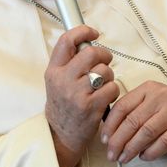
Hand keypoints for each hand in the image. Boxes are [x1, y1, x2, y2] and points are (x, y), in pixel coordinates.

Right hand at [45, 26, 118, 166]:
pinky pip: (112, 88)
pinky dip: (113, 91)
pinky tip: (105, 97)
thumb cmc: (63, 105)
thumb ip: (68, 62)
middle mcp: (63, 80)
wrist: (60, 135)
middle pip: (91, 53)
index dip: (83, 31)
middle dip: (104, 55)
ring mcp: (77, 94)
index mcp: (53, 70)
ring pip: (105, 71)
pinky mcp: (91, 107)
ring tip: (103, 85)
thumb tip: (89, 42)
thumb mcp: (56, 81)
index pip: (66, 41)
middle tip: (105, 61)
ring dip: (109, 76)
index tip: (93, 33)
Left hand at [100, 81, 166, 162]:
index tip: (104, 140)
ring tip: (124, 158)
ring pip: (146, 132)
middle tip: (111, 154)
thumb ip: (132, 112)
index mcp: (148, 89)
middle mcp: (161, 96)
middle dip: (119, 140)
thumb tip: (109, 133)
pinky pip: (164, 142)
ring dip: (132, 148)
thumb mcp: (149, 104)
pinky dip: (151, 152)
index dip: (111, 125)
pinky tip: (143, 157)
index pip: (123, 106)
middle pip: (133, 121)